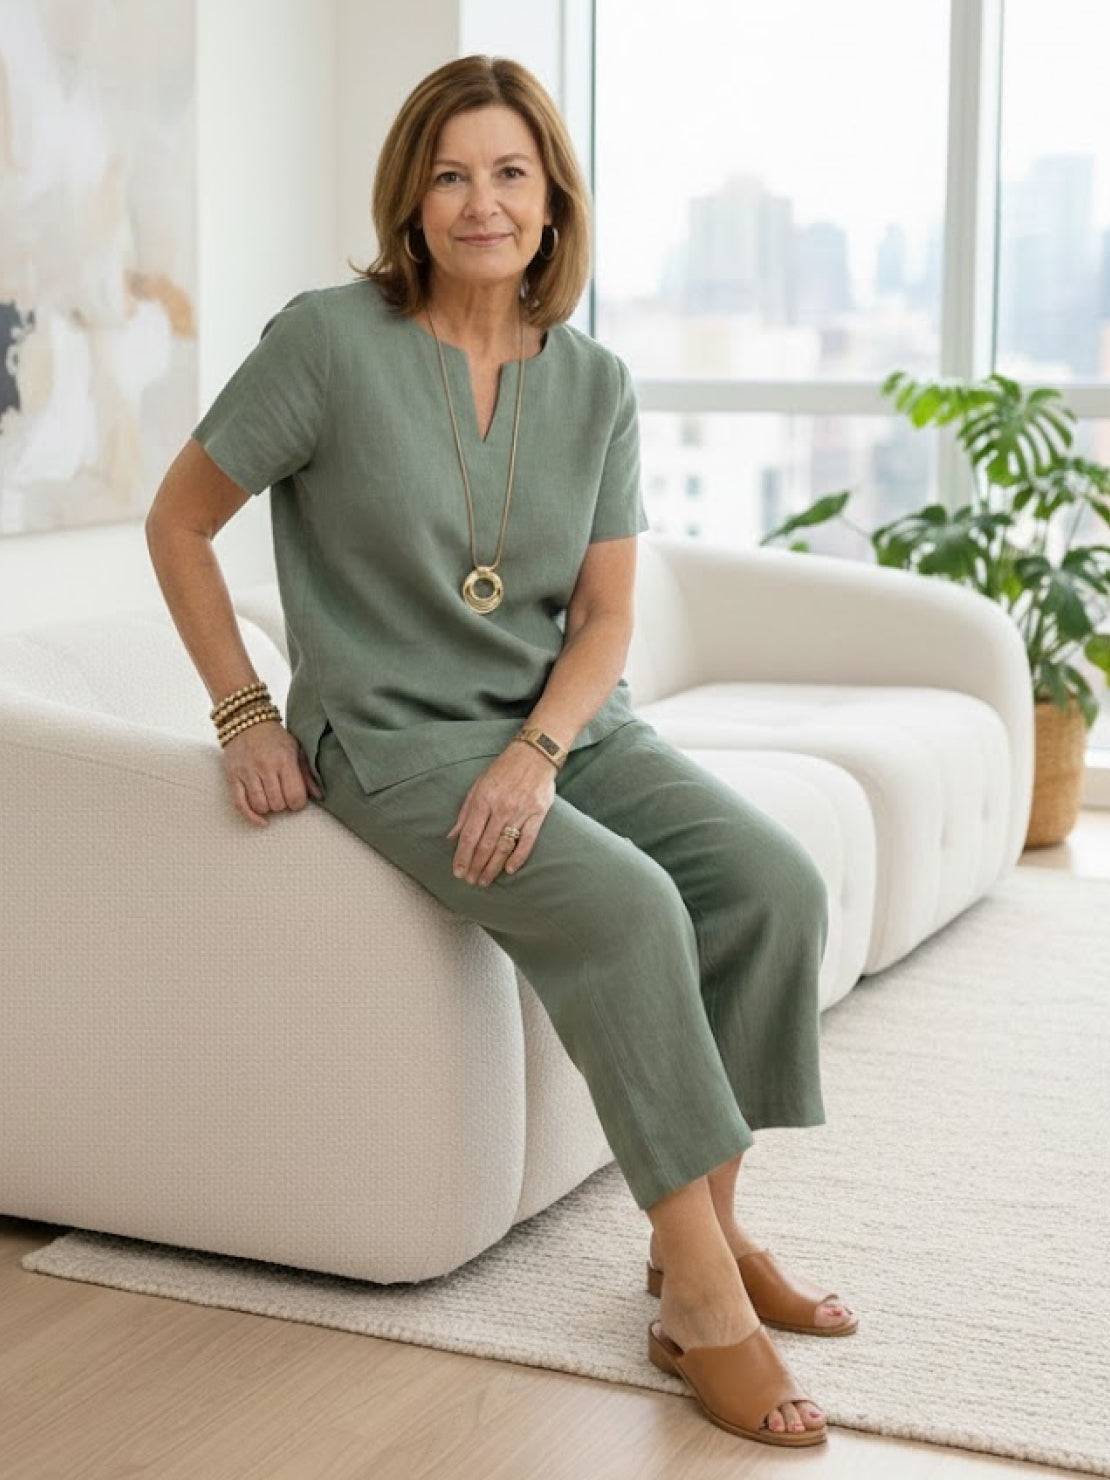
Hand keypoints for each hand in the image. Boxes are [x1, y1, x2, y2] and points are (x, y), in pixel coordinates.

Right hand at [222, 718, 322, 825]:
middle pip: (277, 803)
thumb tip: (318, 795)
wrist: (246, 721)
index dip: (298, 803)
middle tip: (283, 796)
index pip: (294, 796)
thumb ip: (307, 773)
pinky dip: (251, 816)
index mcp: (284, 760)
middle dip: (283, 804)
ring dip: (268, 808)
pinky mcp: (233, 777)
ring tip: (271, 798)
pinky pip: (240, 804)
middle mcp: (265, 767)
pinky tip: (261, 820)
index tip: (297, 799)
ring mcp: (247, 773)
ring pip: (260, 805)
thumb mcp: (296, 749)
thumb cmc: (275, 738)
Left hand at [445, 741, 556, 884]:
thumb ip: (465, 813)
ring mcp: (521, 811)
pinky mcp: (538, 814)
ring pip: (504, 846)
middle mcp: (501, 807)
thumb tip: (451, 837)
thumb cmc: (503, 770)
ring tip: (485, 880)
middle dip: (476, 866)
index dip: (462, 856)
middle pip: (485, 844)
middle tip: (470, 882)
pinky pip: (527, 840)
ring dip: (493, 866)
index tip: (458, 872)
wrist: (535, 754)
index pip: (469, 835)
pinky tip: (509, 869)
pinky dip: (518, 857)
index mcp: (483, 799)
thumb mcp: (478, 786)